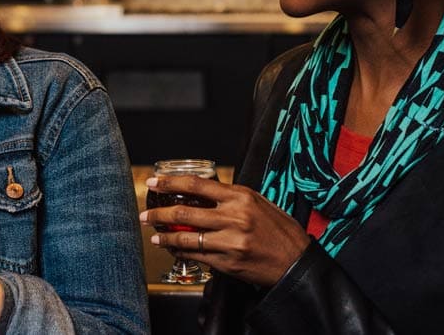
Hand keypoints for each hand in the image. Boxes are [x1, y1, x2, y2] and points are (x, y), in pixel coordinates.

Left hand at [140, 174, 310, 286]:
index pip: (197, 184)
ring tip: (155, 234)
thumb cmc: (281, 231)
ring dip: (166, 236)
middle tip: (146, 214)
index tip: (155, 182)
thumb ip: (233, 197)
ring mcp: (230, 241)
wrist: (297, 262)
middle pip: (185, 212)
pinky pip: (197, 255)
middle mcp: (234, 217)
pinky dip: (182, 252)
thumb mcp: (260, 203)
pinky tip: (174, 249)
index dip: (171, 182)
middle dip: (160, 213)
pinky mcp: (228, 262)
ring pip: (187, 237)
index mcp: (240, 197)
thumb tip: (207, 191)